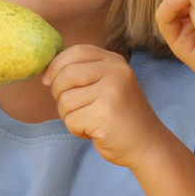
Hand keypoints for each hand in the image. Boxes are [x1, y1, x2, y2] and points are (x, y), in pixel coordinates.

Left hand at [43, 45, 167, 168]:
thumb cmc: (120, 116)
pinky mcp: (104, 114)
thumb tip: (47, 75)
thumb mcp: (108, 84)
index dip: (56, 65)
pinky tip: (93, 132)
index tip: (48, 80)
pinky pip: (71, 119)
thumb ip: (84, 73)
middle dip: (58, 93)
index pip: (76, 51)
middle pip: (66, 74)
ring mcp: (111, 92)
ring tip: (88, 121)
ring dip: (68, 115)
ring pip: (65, 99)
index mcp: (114, 61)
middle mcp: (115, 72)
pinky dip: (76, 129)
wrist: (148, 144)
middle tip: (70, 107)